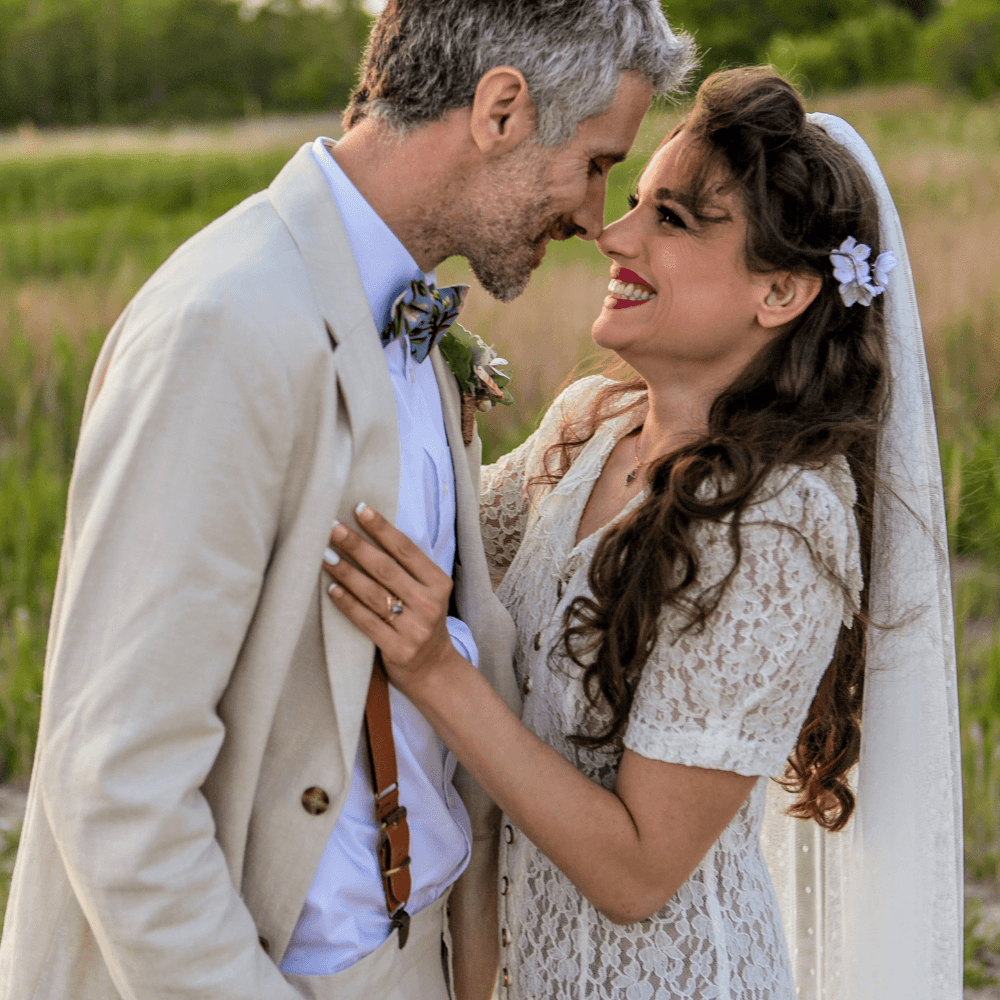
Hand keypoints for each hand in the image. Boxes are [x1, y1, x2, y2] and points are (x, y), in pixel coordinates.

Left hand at [322, 503, 458, 691]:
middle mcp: (429, 604)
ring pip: (373, 594)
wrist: (434, 670)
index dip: (382, 528)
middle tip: (332, 527)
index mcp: (439, 583)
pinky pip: (366, 621)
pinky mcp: (398, 649)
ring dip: (346, 572)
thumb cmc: (422, 621)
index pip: (406, 549)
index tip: (359, 508)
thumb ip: (406, 569)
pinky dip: (347, 604)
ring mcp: (415, 629)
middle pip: (386, 569)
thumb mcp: (426, 593)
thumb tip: (367, 532)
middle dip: (357, 546)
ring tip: (324, 554)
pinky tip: (331, 589)